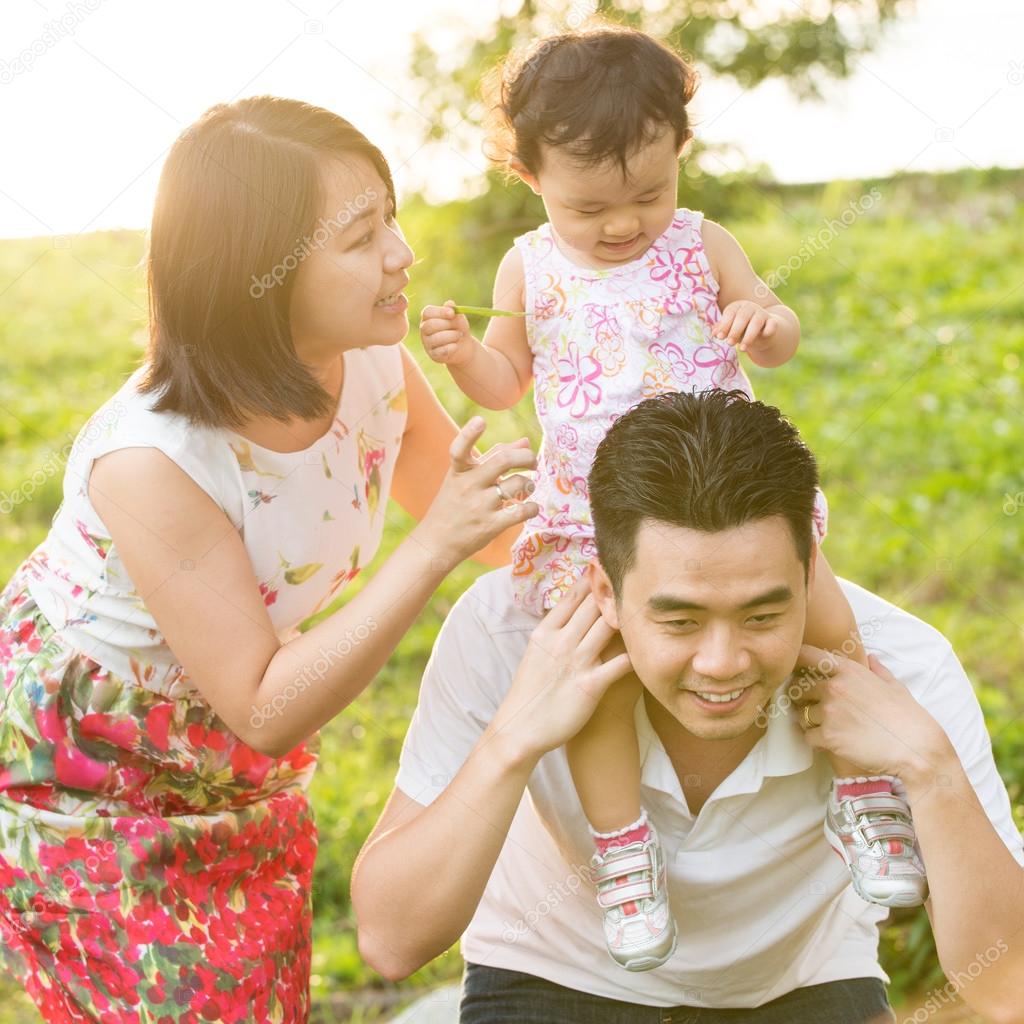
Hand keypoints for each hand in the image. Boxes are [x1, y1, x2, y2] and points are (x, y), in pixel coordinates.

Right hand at [415, 416, 537, 566]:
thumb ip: (493, 457)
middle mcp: (468, 486)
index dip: (469, 434)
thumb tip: (524, 441)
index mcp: (459, 472)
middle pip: (503, 461)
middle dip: (526, 456)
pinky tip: (530, 508)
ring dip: (529, 484)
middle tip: (532, 461)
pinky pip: (521, 511)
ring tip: (527, 487)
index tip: (480, 421)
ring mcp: (479, 506)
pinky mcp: (490, 526)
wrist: (435, 544)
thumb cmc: (452, 507)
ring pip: (517, 484)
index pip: (459, 450)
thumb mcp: (464, 479)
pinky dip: (532, 507)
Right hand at [420, 299, 474, 365]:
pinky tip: (456, 346)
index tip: (452, 313)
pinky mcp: (433, 355)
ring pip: (435, 339)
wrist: (463, 346)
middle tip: (458, 327)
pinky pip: (440, 351)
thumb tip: (449, 303)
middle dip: (446, 325)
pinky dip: (450, 348)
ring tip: (459, 335)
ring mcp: (427, 343)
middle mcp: (424, 330)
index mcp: (428, 317)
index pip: (427, 312)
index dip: (439, 312)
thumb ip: (454, 311)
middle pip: (429, 325)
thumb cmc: (458, 328)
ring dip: (451, 336)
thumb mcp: (458, 318)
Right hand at [485, 575, 633, 765]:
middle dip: (612, 587)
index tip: (606, 563)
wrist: (520, 728)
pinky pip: (620, 663)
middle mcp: (560, 642)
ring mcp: (576, 662)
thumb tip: (569, 615)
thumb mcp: (535, 653)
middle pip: (593, 605)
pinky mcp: (590, 685)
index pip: (573, 597)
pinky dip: (635, 652)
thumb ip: (553, 633)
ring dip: (626, 612)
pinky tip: (650, 642)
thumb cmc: (529, 692)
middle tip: (633, 571)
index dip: (592, 579)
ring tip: (646, 598)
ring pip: (607, 626)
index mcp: (545, 632)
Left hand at [713, 300, 780, 352]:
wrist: (761, 332)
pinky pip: (772, 325)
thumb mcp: (730, 329)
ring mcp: (762, 313)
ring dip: (749, 336)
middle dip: (735, 331)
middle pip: (742, 317)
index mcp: (737, 307)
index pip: (730, 314)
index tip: (719, 337)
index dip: (724, 326)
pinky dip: (768, 330)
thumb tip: (714, 333)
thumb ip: (722, 330)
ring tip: (742, 349)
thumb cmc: (741, 329)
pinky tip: (763, 337)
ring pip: (756, 323)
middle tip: (729, 343)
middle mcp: (750, 307)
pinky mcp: (773, 322)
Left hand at [792, 644, 953, 787]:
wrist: (917, 749)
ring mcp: (829, 712)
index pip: (807, 655)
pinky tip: (830, 743)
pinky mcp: (828, 736)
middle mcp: (833, 687)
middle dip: (803, 698)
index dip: (796, 661)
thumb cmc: (910, 717)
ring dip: (809, 721)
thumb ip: (878, 670)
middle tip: (813, 707)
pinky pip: (808, 736)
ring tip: (826, 727)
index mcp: (848, 670)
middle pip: (798, 688)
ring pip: (801, 714)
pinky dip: (815, 740)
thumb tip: (871, 658)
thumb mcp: (895, 687)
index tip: (794, 669)